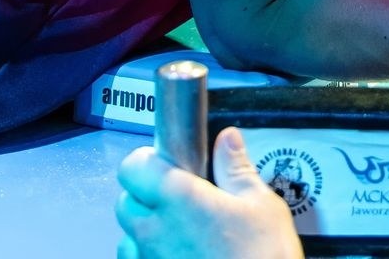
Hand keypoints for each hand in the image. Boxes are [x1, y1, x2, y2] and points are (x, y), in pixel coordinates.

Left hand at [116, 127, 301, 258]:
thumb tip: (227, 140)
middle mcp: (154, 230)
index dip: (147, 161)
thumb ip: (236, 169)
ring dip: (145, 229)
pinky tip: (178, 254)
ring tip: (180, 231)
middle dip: (145, 194)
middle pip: (125, 201)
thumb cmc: (263, 255)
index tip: (167, 163)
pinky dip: (149, 256)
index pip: (132, 167)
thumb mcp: (261, 204)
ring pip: (127, 236)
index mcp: (178, 197)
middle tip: (179, 197)